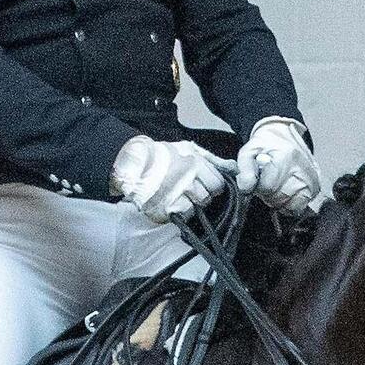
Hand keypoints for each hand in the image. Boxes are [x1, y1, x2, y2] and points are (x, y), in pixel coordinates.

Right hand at [110, 134, 228, 223]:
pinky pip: (181, 215)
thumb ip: (212, 159)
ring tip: (179, 195)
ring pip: (196, 208)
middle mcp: (186, 180)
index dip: (212, 185)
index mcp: (194, 163)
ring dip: (190, 204)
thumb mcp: (188, 149)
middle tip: (189, 189)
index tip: (203, 183)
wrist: (131, 162)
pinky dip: (178, 212)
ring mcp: (174, 195)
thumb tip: (233, 168)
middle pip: (207, 197)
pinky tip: (171, 202)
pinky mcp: (163, 209)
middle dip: (202, 195)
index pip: (217, 184)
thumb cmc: (162, 155)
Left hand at [233, 117, 322, 215]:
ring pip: (289, 204)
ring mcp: (310, 179)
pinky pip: (299, 206)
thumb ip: (244, 171)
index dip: (259, 186)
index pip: (268, 187)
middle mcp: (301, 169)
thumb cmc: (266, 145)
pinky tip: (285, 192)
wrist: (285, 135)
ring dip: (279, 200)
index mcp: (285, 157)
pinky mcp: (314, 187)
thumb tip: (246, 188)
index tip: (260, 178)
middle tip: (267, 181)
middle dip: (268, 194)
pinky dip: (290, 204)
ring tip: (276, 185)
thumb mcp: (249, 152)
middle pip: (279, 198)